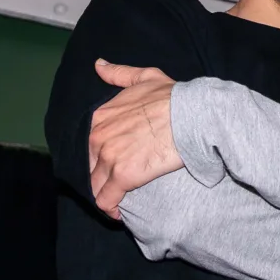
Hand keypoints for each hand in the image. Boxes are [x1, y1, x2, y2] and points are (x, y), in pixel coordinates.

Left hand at [89, 60, 182, 218]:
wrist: (192, 115)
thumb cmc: (174, 97)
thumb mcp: (144, 77)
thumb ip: (118, 74)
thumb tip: (99, 65)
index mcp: (100, 116)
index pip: (87, 145)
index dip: (97, 158)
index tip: (109, 166)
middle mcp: (97, 137)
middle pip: (88, 167)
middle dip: (98, 178)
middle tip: (114, 186)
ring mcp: (108, 157)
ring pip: (95, 186)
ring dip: (104, 195)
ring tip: (117, 203)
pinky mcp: (123, 176)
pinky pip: (106, 201)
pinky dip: (111, 209)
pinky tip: (118, 214)